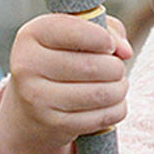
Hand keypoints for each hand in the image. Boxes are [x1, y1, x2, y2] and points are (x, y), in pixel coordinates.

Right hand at [2, 12, 133, 151]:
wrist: (30, 108)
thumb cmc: (62, 60)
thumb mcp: (77, 34)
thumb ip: (107, 29)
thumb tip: (125, 51)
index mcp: (32, 35)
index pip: (73, 30)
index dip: (102, 37)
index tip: (110, 46)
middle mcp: (27, 65)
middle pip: (92, 65)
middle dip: (116, 67)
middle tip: (116, 68)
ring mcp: (37, 98)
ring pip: (101, 93)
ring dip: (120, 88)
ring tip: (118, 85)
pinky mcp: (53, 125)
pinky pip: (102, 117)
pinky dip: (116, 109)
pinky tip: (111, 103)